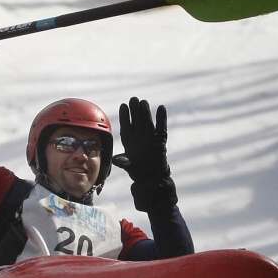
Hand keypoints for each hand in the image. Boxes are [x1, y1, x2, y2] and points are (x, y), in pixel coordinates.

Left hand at [114, 97, 177, 211]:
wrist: (152, 178)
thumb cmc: (138, 172)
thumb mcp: (129, 166)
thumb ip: (124, 162)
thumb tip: (116, 160)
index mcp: (129, 141)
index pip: (126, 125)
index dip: (124, 116)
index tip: (123, 105)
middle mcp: (139, 136)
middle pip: (137, 120)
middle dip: (135, 110)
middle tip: (133, 99)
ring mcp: (150, 137)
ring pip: (148, 121)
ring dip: (146, 112)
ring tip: (144, 102)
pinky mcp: (160, 140)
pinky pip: (161, 127)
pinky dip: (161, 118)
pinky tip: (161, 108)